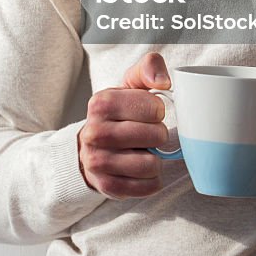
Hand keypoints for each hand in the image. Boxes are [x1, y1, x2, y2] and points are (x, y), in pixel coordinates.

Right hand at [77, 52, 171, 198]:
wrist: (91, 146)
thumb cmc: (120, 112)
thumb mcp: (131, 84)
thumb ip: (149, 68)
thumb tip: (164, 82)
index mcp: (102, 103)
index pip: (154, 107)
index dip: (159, 110)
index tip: (150, 112)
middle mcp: (95, 132)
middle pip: (155, 136)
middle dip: (159, 135)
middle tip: (149, 134)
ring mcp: (97, 161)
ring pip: (151, 164)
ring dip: (156, 159)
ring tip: (145, 152)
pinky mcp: (106, 186)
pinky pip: (146, 187)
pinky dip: (151, 180)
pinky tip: (142, 170)